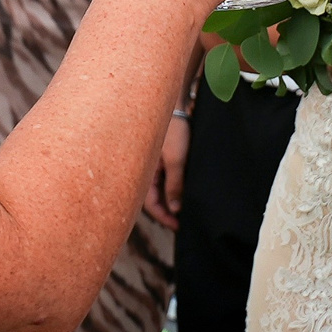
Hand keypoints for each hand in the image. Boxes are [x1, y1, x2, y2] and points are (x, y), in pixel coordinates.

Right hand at [146, 110, 189, 229]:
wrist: (178, 104)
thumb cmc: (174, 130)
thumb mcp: (175, 160)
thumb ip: (174, 184)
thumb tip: (174, 209)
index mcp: (144, 172)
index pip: (150, 204)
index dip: (164, 217)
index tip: (178, 227)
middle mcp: (148, 170)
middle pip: (155, 198)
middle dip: (167, 212)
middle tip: (182, 223)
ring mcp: (156, 164)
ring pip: (162, 188)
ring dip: (172, 200)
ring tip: (186, 211)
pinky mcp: (166, 157)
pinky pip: (168, 178)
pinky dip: (175, 188)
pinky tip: (186, 192)